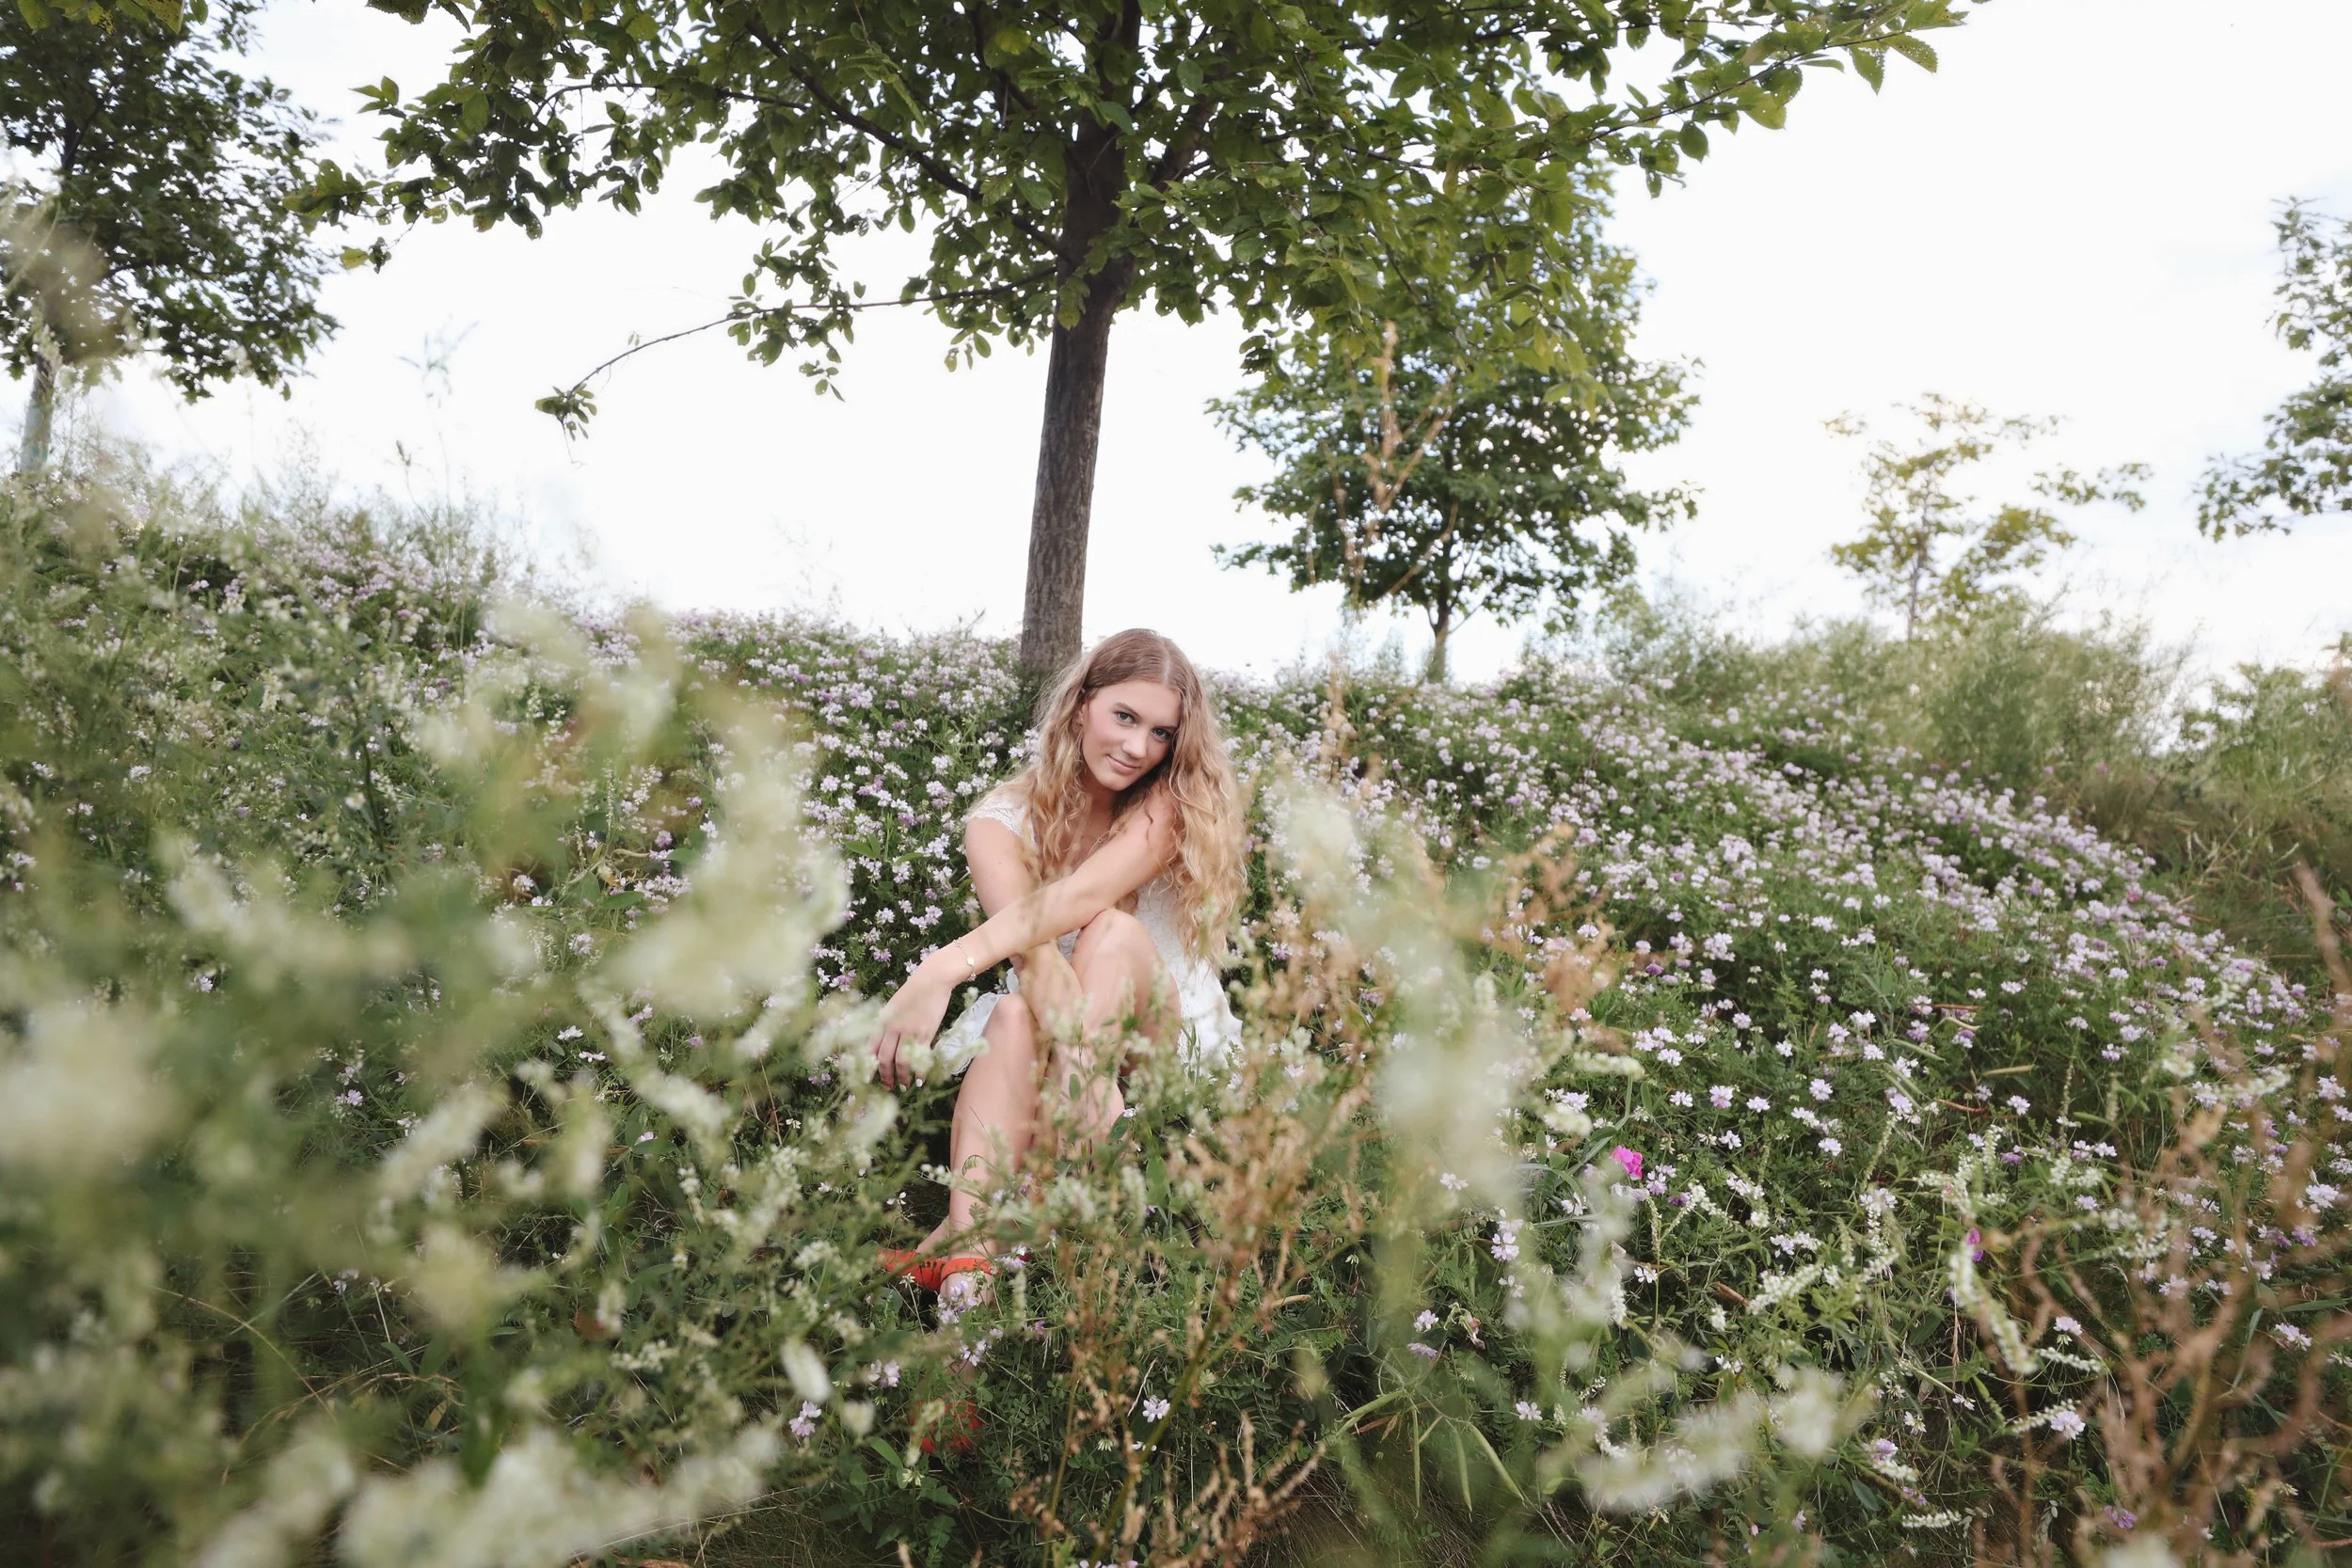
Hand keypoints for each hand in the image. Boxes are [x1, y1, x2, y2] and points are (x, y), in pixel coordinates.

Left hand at [869, 968, 952, 1088]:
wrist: (932, 980)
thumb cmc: (913, 992)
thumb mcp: (893, 1007)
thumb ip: (887, 1025)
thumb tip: (882, 1045)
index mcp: (882, 1021)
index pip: (870, 1048)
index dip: (868, 1066)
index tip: (866, 1080)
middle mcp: (893, 1027)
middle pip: (884, 1058)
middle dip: (885, 1076)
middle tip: (887, 1086)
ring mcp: (909, 1031)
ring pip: (901, 1061)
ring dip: (902, 1076)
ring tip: (904, 1085)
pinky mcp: (925, 1032)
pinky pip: (919, 1057)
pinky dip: (919, 1071)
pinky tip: (920, 1079)